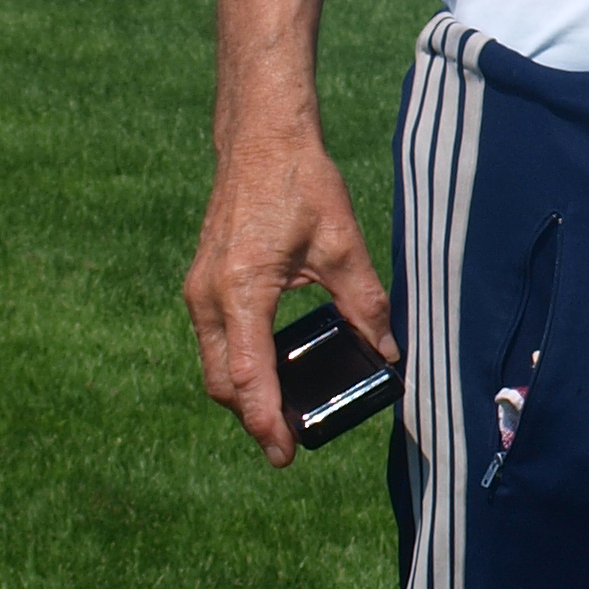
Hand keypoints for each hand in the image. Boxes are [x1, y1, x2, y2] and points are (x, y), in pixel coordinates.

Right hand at [183, 126, 396, 465]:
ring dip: (242, 394)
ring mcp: (200, 288)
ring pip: (215, 363)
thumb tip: (389, 352)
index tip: (284, 454)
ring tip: (282, 415)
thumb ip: (365, 305)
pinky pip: (215, 339)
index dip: (265, 421)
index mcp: (242, 290)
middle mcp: (209, 295)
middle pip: (223, 382)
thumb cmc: (299, 182)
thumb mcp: (344, 245)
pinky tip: (269, 371)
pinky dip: (237, 364)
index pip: (249, 377)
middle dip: (252, 417)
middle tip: (288, 443)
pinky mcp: (203, 280)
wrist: (260, 135)